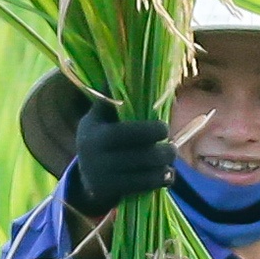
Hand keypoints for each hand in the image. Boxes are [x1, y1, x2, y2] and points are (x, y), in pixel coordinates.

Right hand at [70, 100, 171, 214]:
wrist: (87, 177)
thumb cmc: (103, 137)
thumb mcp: (100, 116)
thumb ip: (113, 99)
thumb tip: (130, 68)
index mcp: (93, 128)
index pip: (123, 130)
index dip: (147, 130)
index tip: (164, 127)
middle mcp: (92, 151)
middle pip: (136, 152)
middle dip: (161, 150)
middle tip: (172, 147)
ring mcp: (99, 173)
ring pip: (141, 170)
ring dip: (162, 165)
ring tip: (171, 160)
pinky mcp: (108, 190)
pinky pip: (140, 186)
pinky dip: (158, 180)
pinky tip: (168, 175)